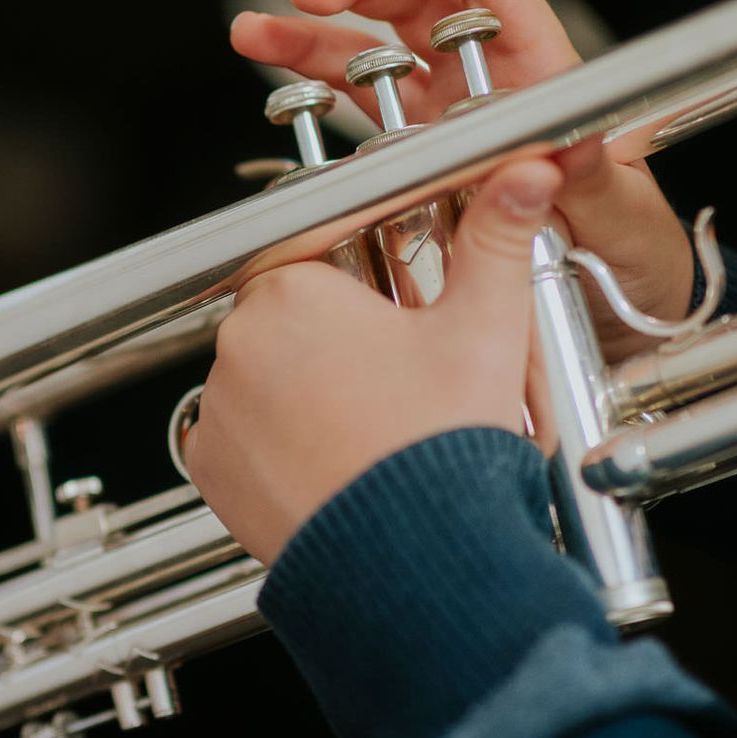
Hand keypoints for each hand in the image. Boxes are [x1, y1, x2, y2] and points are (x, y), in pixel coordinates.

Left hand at [185, 160, 562, 564]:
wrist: (416, 563)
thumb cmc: (443, 449)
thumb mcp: (484, 330)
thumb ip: (497, 240)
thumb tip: (526, 174)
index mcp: (293, 293)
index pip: (322, 259)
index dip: (370, 288)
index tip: (398, 318)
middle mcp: (237, 346)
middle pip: (292, 320)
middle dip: (339, 342)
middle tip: (398, 382)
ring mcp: (217, 412)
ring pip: (265, 379)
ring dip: (306, 394)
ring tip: (369, 430)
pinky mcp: (210, 472)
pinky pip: (239, 440)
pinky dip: (276, 448)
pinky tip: (333, 461)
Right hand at [231, 0, 691, 361]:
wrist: (619, 295)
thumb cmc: (633, 244)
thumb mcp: (624, 213)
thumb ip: (594, 178)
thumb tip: (570, 145)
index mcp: (541, 69)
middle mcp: (486, 76)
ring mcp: (444, 108)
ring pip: (370, 45)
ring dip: (312, 30)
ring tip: (258, 29)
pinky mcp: (412, 144)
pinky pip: (354, 98)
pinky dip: (310, 79)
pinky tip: (270, 66)